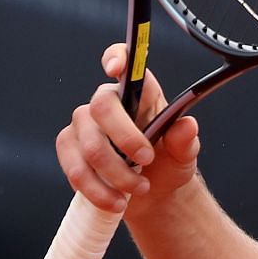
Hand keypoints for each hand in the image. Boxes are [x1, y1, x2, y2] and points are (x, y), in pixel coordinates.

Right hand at [57, 45, 201, 216]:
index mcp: (141, 94)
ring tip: (139, 188)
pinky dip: (98, 189)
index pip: (126, 63)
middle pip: (101, 107)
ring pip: (89, 145)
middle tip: (147, 162)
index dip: (116, 58)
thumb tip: (187, 125)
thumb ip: (185, 140)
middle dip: (125, 139)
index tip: (116, 68)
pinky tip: (117, 200)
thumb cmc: (168, 164)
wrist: (154, 194)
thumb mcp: (184, 154)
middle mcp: (108, 104)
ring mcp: (85, 126)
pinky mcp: (70, 149)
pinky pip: (74, 168)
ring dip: (116, 174)